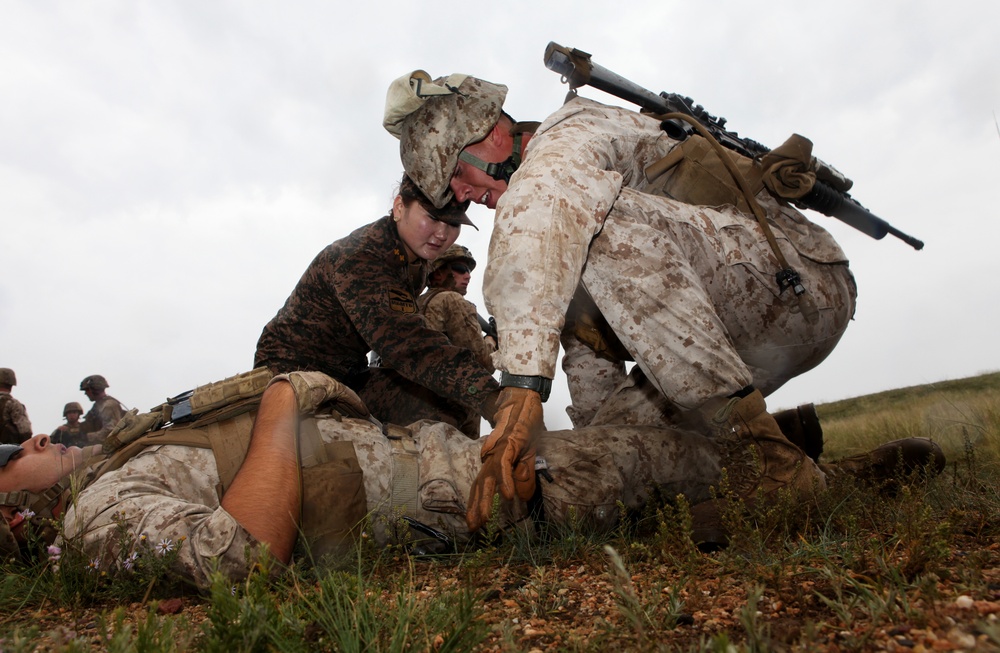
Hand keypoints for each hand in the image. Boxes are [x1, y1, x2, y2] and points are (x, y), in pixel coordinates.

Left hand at [466, 387, 543, 531]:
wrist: (524, 401)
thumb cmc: (524, 426)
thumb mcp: (528, 455)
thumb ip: (524, 475)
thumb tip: (523, 496)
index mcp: (495, 461)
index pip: (482, 486)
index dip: (477, 504)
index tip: (475, 523)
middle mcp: (492, 457)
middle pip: (480, 485)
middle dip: (475, 508)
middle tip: (473, 528)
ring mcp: (499, 451)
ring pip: (488, 478)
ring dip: (485, 500)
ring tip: (484, 519)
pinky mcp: (509, 444)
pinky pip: (504, 465)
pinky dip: (505, 480)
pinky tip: (507, 495)